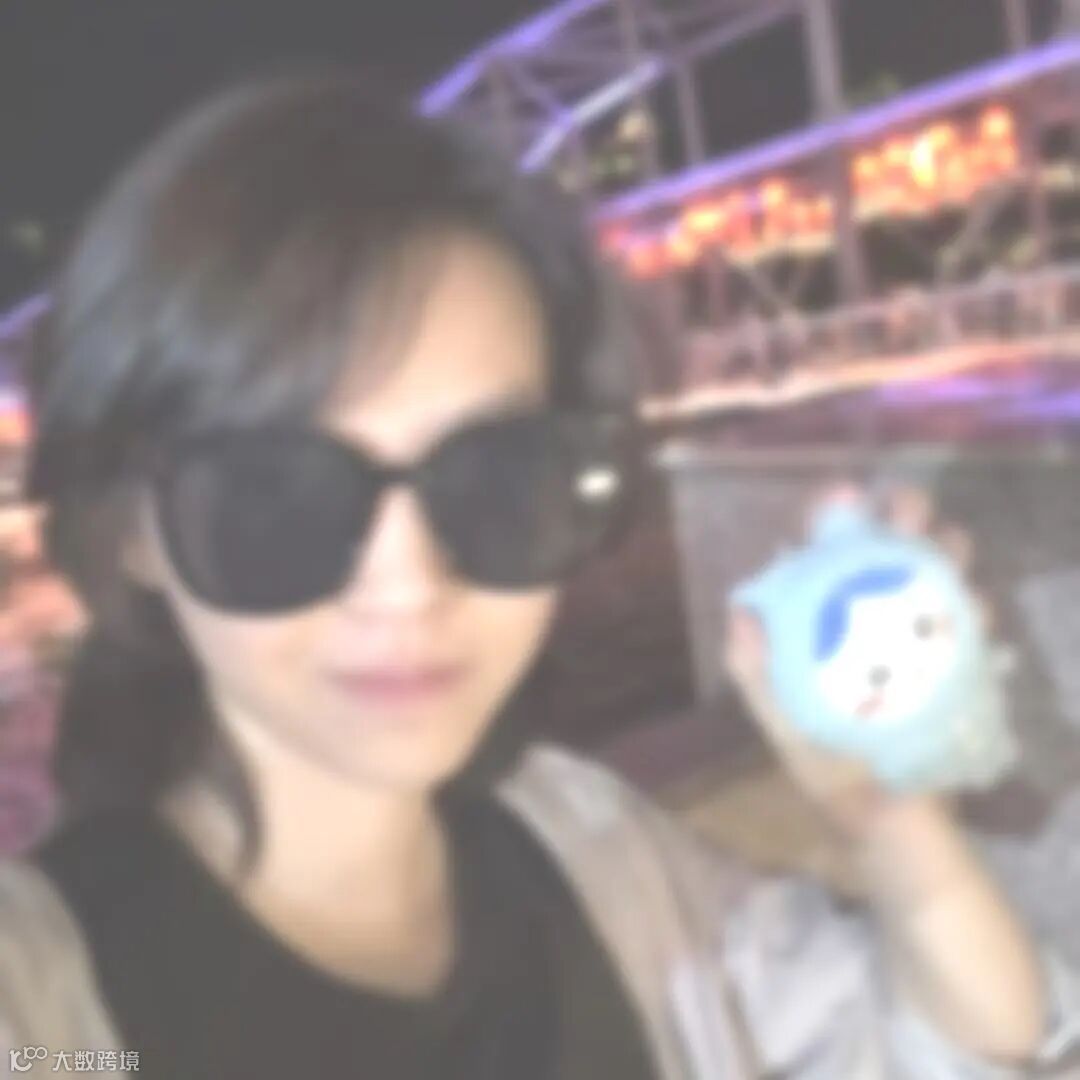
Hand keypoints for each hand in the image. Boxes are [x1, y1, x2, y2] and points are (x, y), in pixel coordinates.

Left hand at [722, 482, 987, 844]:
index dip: (834, 515)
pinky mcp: (955, 661)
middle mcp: (869, 616)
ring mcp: (915, 635)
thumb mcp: (783, 723)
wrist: (891, 825)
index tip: (846, 498)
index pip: (825, 551)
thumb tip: (740, 611)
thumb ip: (756, 673)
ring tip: (947, 551)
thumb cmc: (828, 770)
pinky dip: (974, 607)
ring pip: (936, 572)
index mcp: (821, 619)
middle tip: (910, 515)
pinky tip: (975, 607)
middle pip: (888, 547)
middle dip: (903, 515)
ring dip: (946, 550)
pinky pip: (969, 622)